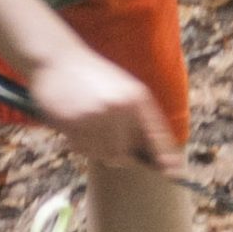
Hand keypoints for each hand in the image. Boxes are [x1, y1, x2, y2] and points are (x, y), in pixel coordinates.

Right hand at [27, 47, 179, 172]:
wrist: (56, 58)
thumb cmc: (90, 76)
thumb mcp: (121, 88)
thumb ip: (136, 118)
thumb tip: (148, 154)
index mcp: (137, 96)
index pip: (157, 133)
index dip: (165, 155)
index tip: (176, 172)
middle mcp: (121, 107)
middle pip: (126, 155)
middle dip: (117, 154)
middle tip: (102, 136)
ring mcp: (97, 115)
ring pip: (103, 155)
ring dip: (95, 148)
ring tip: (87, 124)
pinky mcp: (74, 122)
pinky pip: (81, 149)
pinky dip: (78, 143)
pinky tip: (74, 122)